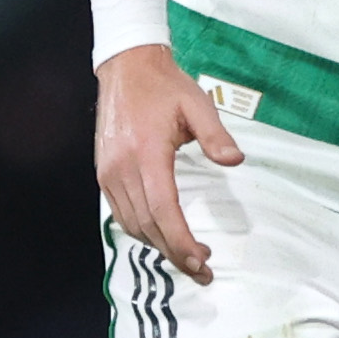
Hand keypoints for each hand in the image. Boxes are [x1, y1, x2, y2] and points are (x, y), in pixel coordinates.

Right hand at [95, 43, 239, 283]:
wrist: (126, 67)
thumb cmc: (165, 86)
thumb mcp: (197, 103)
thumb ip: (216, 135)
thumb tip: (234, 162)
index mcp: (147, 153)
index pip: (164, 210)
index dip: (181, 241)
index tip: (201, 260)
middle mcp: (122, 168)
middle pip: (148, 225)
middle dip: (175, 253)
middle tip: (202, 270)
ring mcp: (108, 173)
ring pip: (132, 224)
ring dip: (158, 246)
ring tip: (186, 258)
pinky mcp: (104, 173)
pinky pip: (121, 213)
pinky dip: (142, 230)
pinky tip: (162, 236)